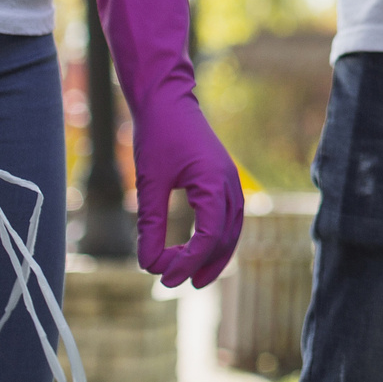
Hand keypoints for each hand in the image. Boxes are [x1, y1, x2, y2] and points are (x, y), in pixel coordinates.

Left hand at [91, 0, 244, 287]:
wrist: (166, 97)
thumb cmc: (158, 134)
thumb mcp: (149, 182)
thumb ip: (151, 225)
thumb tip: (151, 265)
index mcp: (214, 182)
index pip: (209, 235)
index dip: (188, 260)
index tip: (164, 277)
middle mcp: (229, 182)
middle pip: (228, 235)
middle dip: (207, 262)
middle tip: (182, 285)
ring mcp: (229, 179)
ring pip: (232, 226)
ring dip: (217, 252)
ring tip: (195, 275)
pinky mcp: (221, 176)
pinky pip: (227, 214)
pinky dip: (218, 235)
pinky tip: (199, 246)